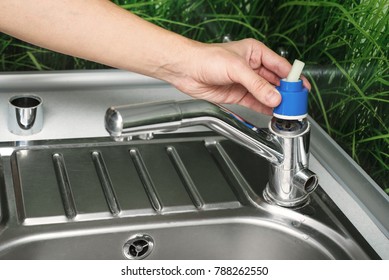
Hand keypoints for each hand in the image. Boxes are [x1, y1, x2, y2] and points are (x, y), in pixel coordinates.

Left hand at [169, 39, 310, 114]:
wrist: (186, 70)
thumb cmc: (207, 58)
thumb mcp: (236, 68)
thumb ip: (257, 84)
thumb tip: (274, 97)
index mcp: (255, 53)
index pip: (280, 66)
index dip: (292, 78)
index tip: (302, 89)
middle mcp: (252, 67)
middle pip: (275, 82)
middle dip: (285, 93)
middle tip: (295, 104)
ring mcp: (245, 82)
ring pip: (266, 94)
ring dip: (276, 102)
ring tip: (286, 111)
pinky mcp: (238, 95)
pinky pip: (255, 103)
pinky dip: (264, 108)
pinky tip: (273, 113)